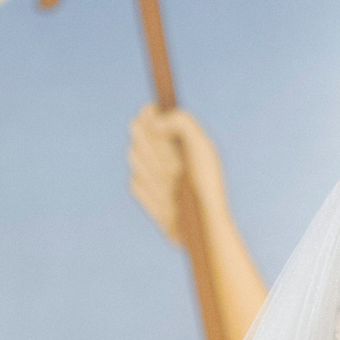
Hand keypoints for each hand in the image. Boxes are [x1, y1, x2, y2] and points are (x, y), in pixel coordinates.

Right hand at [126, 104, 227, 247]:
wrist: (203, 226)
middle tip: (177, 169)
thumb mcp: (202, 149)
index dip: (148, 114)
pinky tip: (168, 201)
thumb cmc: (207, 186)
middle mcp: (161, 150)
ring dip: (154, 170)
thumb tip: (153, 120)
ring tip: (177, 185)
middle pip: (136, 131)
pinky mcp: (143, 190)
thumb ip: (183, 123)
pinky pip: (134, 183)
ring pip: (133, 156)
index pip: (151, 114)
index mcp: (178, 137)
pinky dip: (150, 190)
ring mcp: (150, 170)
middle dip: (154, 148)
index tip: (153, 119)